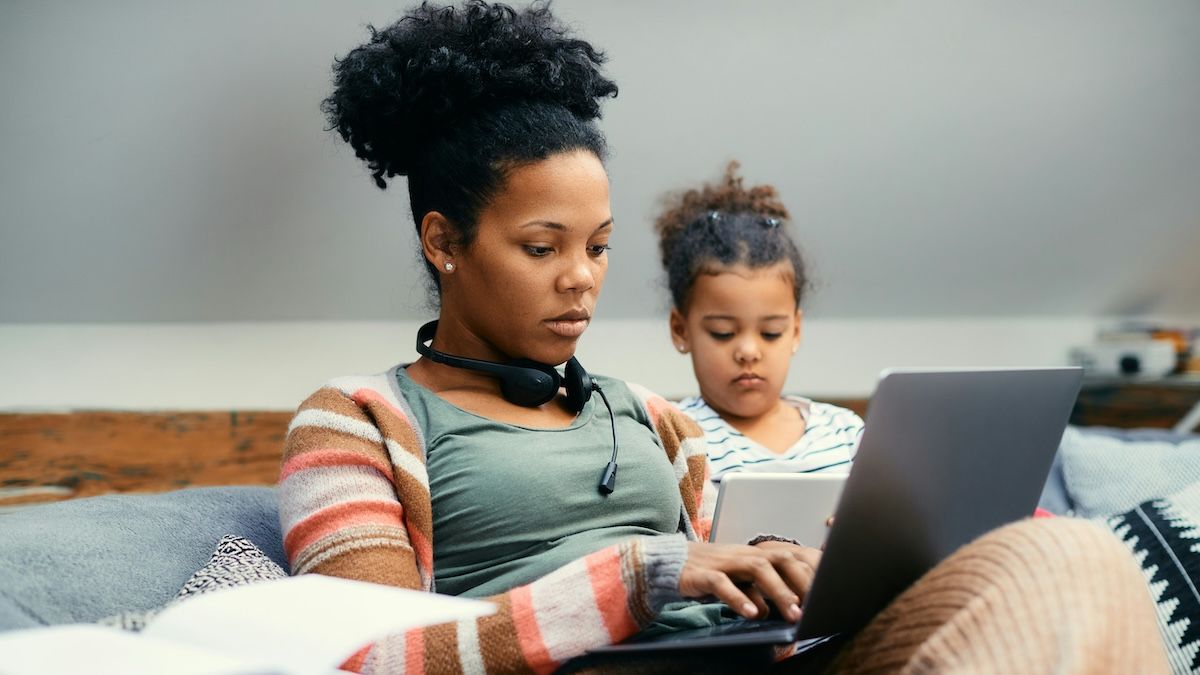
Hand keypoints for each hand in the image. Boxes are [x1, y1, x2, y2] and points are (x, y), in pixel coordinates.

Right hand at [679, 541, 820, 621]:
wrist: (670, 563)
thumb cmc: (713, 573)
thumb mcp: (744, 581)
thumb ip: (767, 590)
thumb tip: (793, 608)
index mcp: (757, 554)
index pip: (793, 556)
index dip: (814, 572)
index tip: (831, 591)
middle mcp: (745, 554)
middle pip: (781, 559)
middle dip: (803, 582)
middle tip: (816, 606)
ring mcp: (725, 562)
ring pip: (757, 569)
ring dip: (779, 592)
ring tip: (793, 614)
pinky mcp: (703, 573)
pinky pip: (722, 583)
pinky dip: (738, 598)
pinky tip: (751, 614)